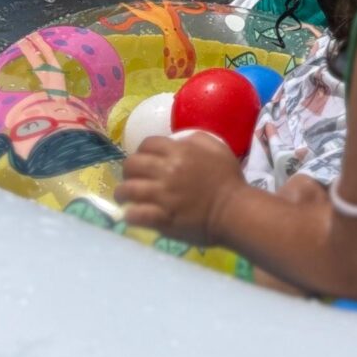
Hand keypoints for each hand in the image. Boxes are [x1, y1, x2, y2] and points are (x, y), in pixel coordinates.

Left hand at [121, 130, 240, 244]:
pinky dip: (129, 215)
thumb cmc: (228, 179)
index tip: (145, 159)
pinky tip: (130, 215)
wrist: (234, 211)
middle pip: (132, 164)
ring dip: (122, 193)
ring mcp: (162, 195)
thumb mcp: (217, 148)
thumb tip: (179, 140)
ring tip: (124, 198)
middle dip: (128, 170)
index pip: (147, 144)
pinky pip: (134, 214)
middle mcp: (166, 171)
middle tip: (133, 177)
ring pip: (128, 189)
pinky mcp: (161, 218)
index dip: (142, 150)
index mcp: (179, 152)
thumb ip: (196, 139)